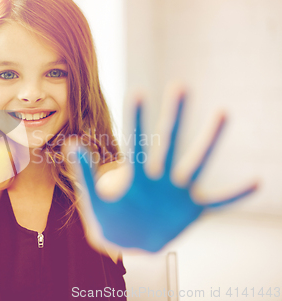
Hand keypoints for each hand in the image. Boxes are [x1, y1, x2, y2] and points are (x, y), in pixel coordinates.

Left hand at [73, 89, 257, 252]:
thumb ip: (83, 172)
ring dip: (208, 141)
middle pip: (168, 143)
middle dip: (173, 116)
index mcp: (135, 176)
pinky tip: (257, 181)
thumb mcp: (93, 198)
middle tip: (180, 85)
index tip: (137, 92)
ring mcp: (178, 192)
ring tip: (222, 112)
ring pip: (196, 163)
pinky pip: (219, 201)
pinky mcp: (192, 209)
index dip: (135, 120)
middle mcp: (159, 178)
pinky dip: (236, 194)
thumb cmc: (109, 218)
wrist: (128, 242)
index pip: (136, 143)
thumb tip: (71, 142)